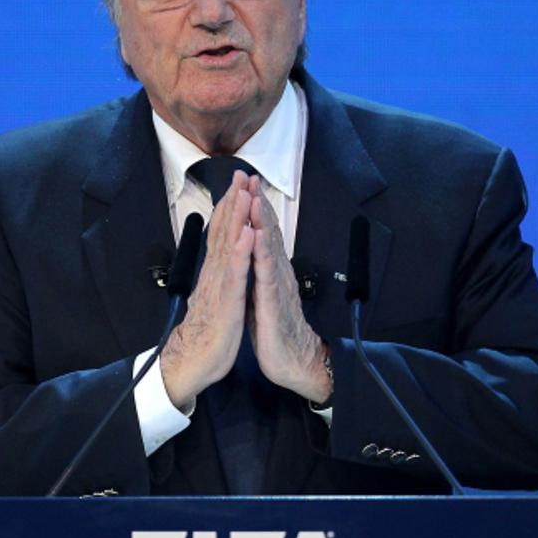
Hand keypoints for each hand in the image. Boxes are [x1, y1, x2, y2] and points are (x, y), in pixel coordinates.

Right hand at [159, 171, 254, 409]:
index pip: (222, 235)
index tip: (237, 184)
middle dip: (232, 202)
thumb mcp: (216, 300)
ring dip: (236, 218)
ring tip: (243, 193)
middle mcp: (215, 274)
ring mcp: (220, 286)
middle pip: (223, 232)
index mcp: (215, 274)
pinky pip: (236, 274)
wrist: (193, 363)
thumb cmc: (207, 334)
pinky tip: (248, 233)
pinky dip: (242, 252)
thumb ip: (217, 278)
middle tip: (240, 175)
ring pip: (229, 246)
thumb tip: (220, 262)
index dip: (229, 208)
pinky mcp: (226, 302)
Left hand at [246, 176, 332, 404]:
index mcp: (269, 271)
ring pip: (268, 247)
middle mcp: (276, 272)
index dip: (253, 208)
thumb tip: (249, 254)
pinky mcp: (274, 302)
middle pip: (267, 232)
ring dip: (262, 221)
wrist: (292, 360)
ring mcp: (276, 285)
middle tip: (250, 176)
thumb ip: (258, 272)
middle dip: (257, 203)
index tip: (244, 183)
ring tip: (254, 197)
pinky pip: (267, 274)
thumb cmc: (275, 329)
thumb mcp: (261, 294)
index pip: (261, 233)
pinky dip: (262, 253)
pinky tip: (257, 237)